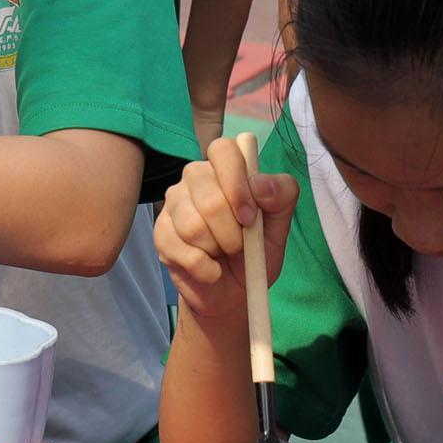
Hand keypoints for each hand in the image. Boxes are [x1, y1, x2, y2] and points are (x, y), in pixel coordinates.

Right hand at [153, 134, 295, 325]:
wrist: (233, 293)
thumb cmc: (256, 252)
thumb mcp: (280, 226)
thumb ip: (282, 196)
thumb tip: (261, 185)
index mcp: (225, 168)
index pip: (223, 150)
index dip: (237, 183)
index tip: (250, 217)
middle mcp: (196, 178)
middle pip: (209, 196)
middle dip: (232, 232)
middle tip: (240, 245)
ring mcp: (174, 204)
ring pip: (193, 226)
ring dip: (217, 250)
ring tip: (222, 254)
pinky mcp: (160, 233)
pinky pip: (182, 251)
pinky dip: (205, 269)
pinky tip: (209, 269)